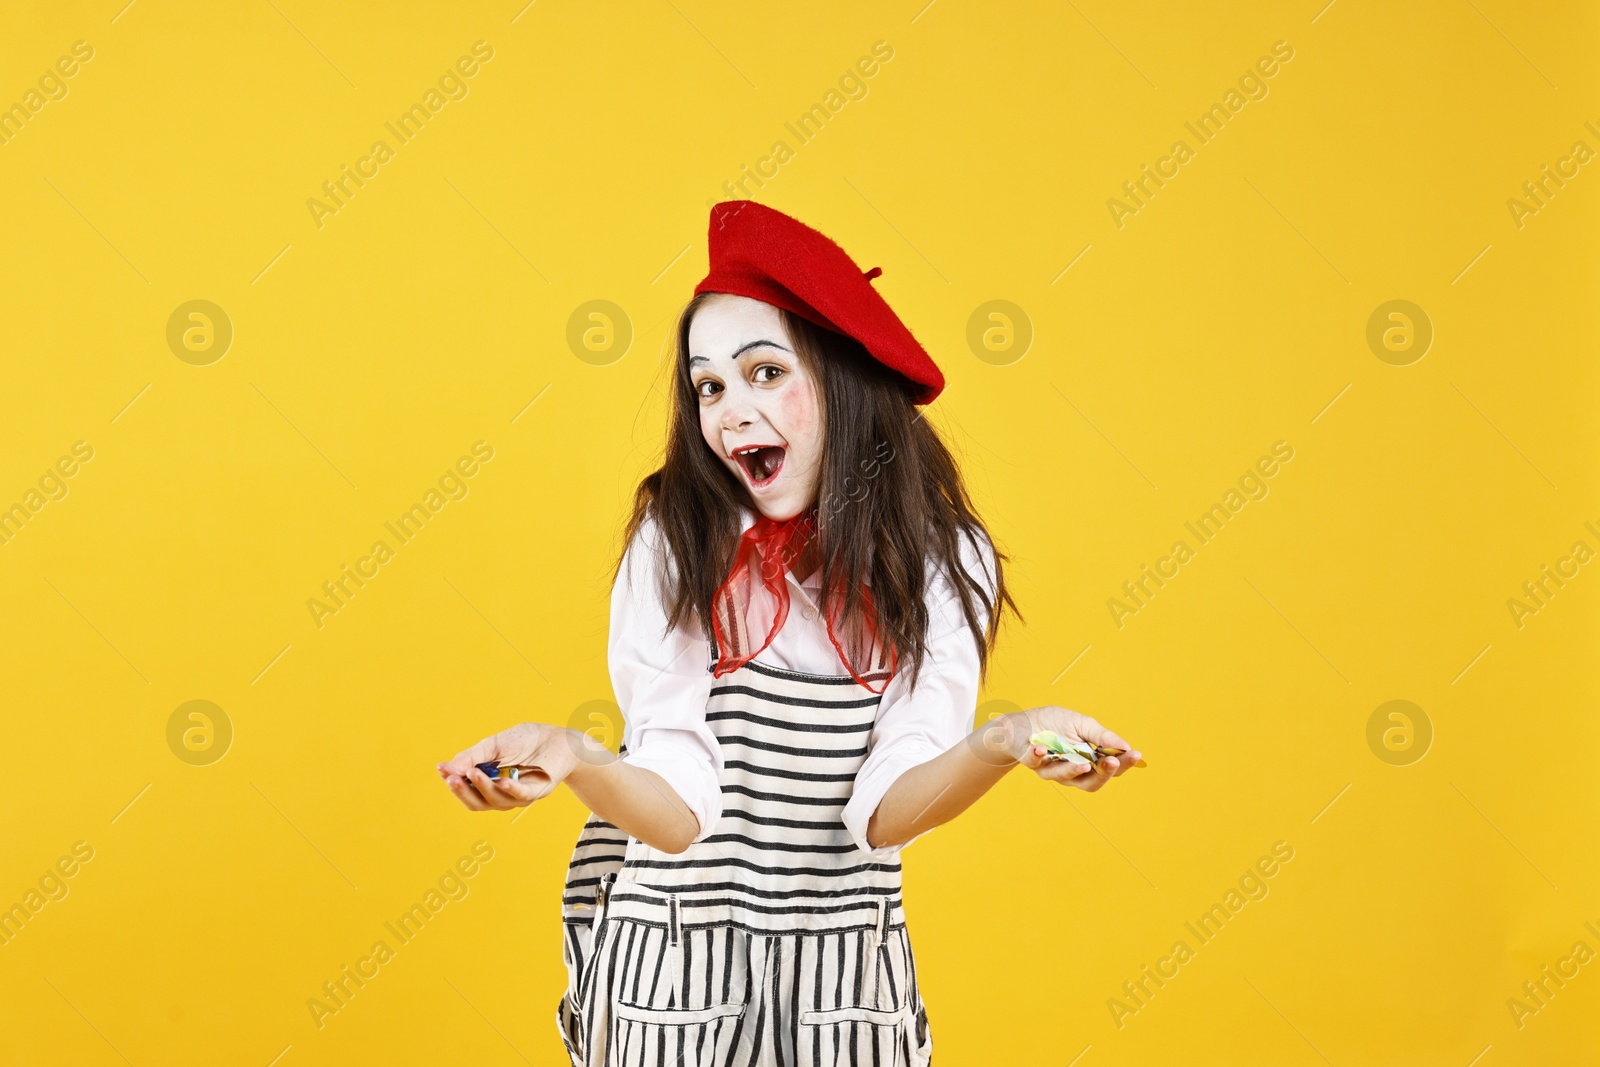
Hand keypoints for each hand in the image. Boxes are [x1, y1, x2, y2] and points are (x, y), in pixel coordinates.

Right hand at [436, 722, 597, 811]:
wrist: (557, 737)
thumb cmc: (525, 741)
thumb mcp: (493, 745)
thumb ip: (473, 756)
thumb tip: (449, 767)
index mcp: (488, 784)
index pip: (465, 790)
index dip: (452, 782)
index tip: (441, 769)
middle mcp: (501, 794)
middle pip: (477, 802)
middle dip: (462, 791)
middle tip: (451, 778)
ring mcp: (519, 795)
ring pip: (496, 800)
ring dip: (483, 788)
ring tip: (472, 773)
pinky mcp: (538, 790)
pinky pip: (523, 795)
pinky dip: (512, 790)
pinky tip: (502, 781)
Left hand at [1003, 706, 1141, 793]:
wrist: (1021, 723)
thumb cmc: (1054, 724)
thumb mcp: (1081, 724)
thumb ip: (1101, 736)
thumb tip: (1126, 746)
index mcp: (1086, 762)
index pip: (1109, 770)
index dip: (1123, 765)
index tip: (1135, 755)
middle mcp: (1069, 771)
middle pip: (1090, 782)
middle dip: (1103, 774)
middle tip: (1113, 762)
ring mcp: (1049, 769)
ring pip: (1063, 777)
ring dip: (1073, 770)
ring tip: (1083, 763)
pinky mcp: (1029, 760)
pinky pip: (1033, 762)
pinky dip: (1037, 756)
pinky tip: (1042, 750)